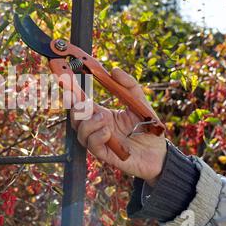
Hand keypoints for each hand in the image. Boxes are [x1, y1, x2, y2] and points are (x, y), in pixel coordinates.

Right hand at [70, 68, 166, 186]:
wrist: (159, 152)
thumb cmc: (149, 128)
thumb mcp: (140, 102)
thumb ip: (129, 85)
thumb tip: (113, 70)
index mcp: (102, 115)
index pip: (81, 102)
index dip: (72, 92)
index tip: (66, 80)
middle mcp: (97, 128)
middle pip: (75, 117)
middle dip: (76, 108)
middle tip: (86, 102)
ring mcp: (100, 141)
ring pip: (80, 131)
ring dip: (88, 122)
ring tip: (104, 118)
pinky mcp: (105, 154)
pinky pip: (92, 145)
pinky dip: (97, 136)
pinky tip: (108, 131)